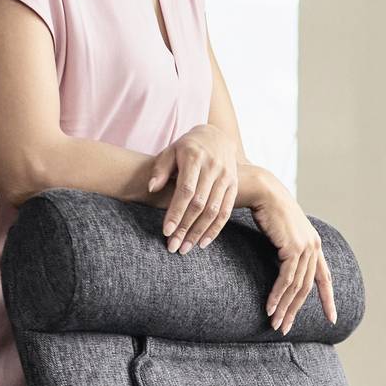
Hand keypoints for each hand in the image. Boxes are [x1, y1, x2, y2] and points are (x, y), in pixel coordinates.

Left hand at [145, 126, 240, 252]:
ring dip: (199, 232)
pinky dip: (215, 229)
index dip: (176, 212)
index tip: (166, 230)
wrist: (217, 136)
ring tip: (185, 248)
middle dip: (185, 227)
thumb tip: (151, 188)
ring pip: (213, 211)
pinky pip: (226, 212)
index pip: (185, 190)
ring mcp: (226, 178)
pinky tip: (203, 243)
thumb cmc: (188, 146)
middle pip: (199, 204)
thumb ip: (160, 169)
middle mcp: (213, 168)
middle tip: (173, 246)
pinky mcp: (234, 186)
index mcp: (195, 158)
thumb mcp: (171, 150)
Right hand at [249, 174, 338, 335]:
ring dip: (284, 307)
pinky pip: (286, 279)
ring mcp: (306, 247)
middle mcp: (314, 247)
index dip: (327, 299)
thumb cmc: (267, 209)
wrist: (263, 190)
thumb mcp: (281, 232)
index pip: (324, 277)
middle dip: (295, 311)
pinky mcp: (294, 248)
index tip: (332, 318)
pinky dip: (278, 295)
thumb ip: (285, 248)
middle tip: (284, 328)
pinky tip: (270, 307)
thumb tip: (281, 261)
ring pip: (296, 287)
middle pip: (307, 288)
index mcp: (314, 244)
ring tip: (275, 323)